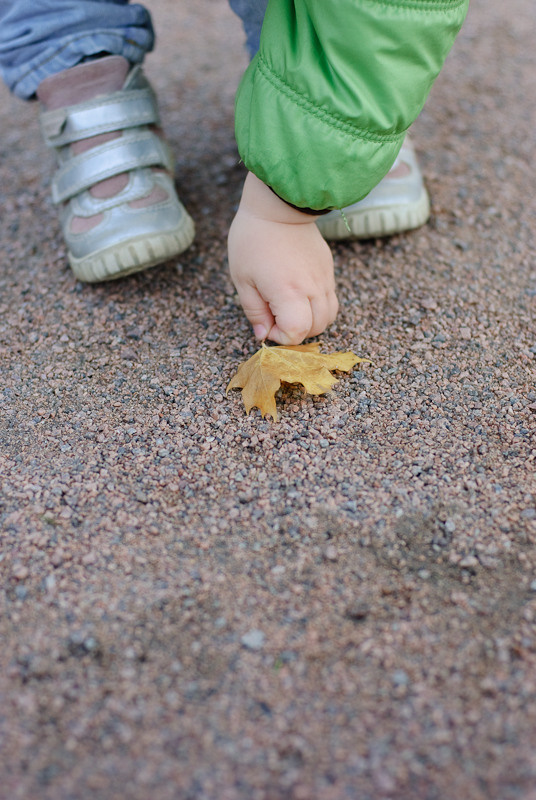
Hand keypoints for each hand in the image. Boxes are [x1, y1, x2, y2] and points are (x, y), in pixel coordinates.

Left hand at [228, 172, 337, 344]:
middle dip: (296, 332)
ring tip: (290, 309)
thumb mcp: (242, 279)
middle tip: (276, 318)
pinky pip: (331, 299)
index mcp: (288, 292)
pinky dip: (318, 307)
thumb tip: (263, 334)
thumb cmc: (253, 240)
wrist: (278, 206)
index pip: (296, 332)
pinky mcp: (328, 269)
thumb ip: (254, 311)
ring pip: (329, 316)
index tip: (267, 324)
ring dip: (311, 322)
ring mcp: (324, 278)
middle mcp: (312, 289)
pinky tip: (300, 296)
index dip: (281, 336)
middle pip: (316, 328)